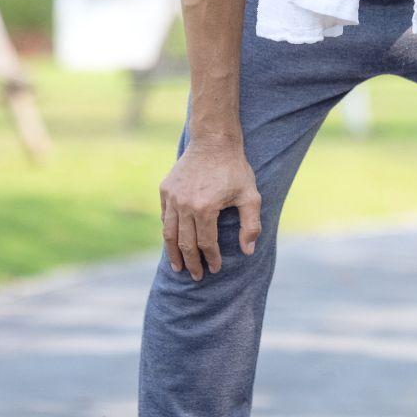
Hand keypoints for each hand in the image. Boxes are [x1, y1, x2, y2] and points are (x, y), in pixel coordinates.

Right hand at [159, 137, 262, 281]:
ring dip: (174, 253)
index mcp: (205, 208)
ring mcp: (172, 197)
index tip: (215, 269)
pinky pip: (165, 217)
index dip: (211, 258)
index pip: (206, 243)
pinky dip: (168, 231)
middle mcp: (184, 205)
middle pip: (185, 243)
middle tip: (196, 275)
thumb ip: (251, 225)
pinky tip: (172, 242)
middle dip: (192, 262)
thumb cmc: (234, 169)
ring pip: (169, 233)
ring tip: (178, 267)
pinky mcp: (165, 189)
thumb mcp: (251, 196)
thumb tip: (247, 251)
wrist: (214, 141)